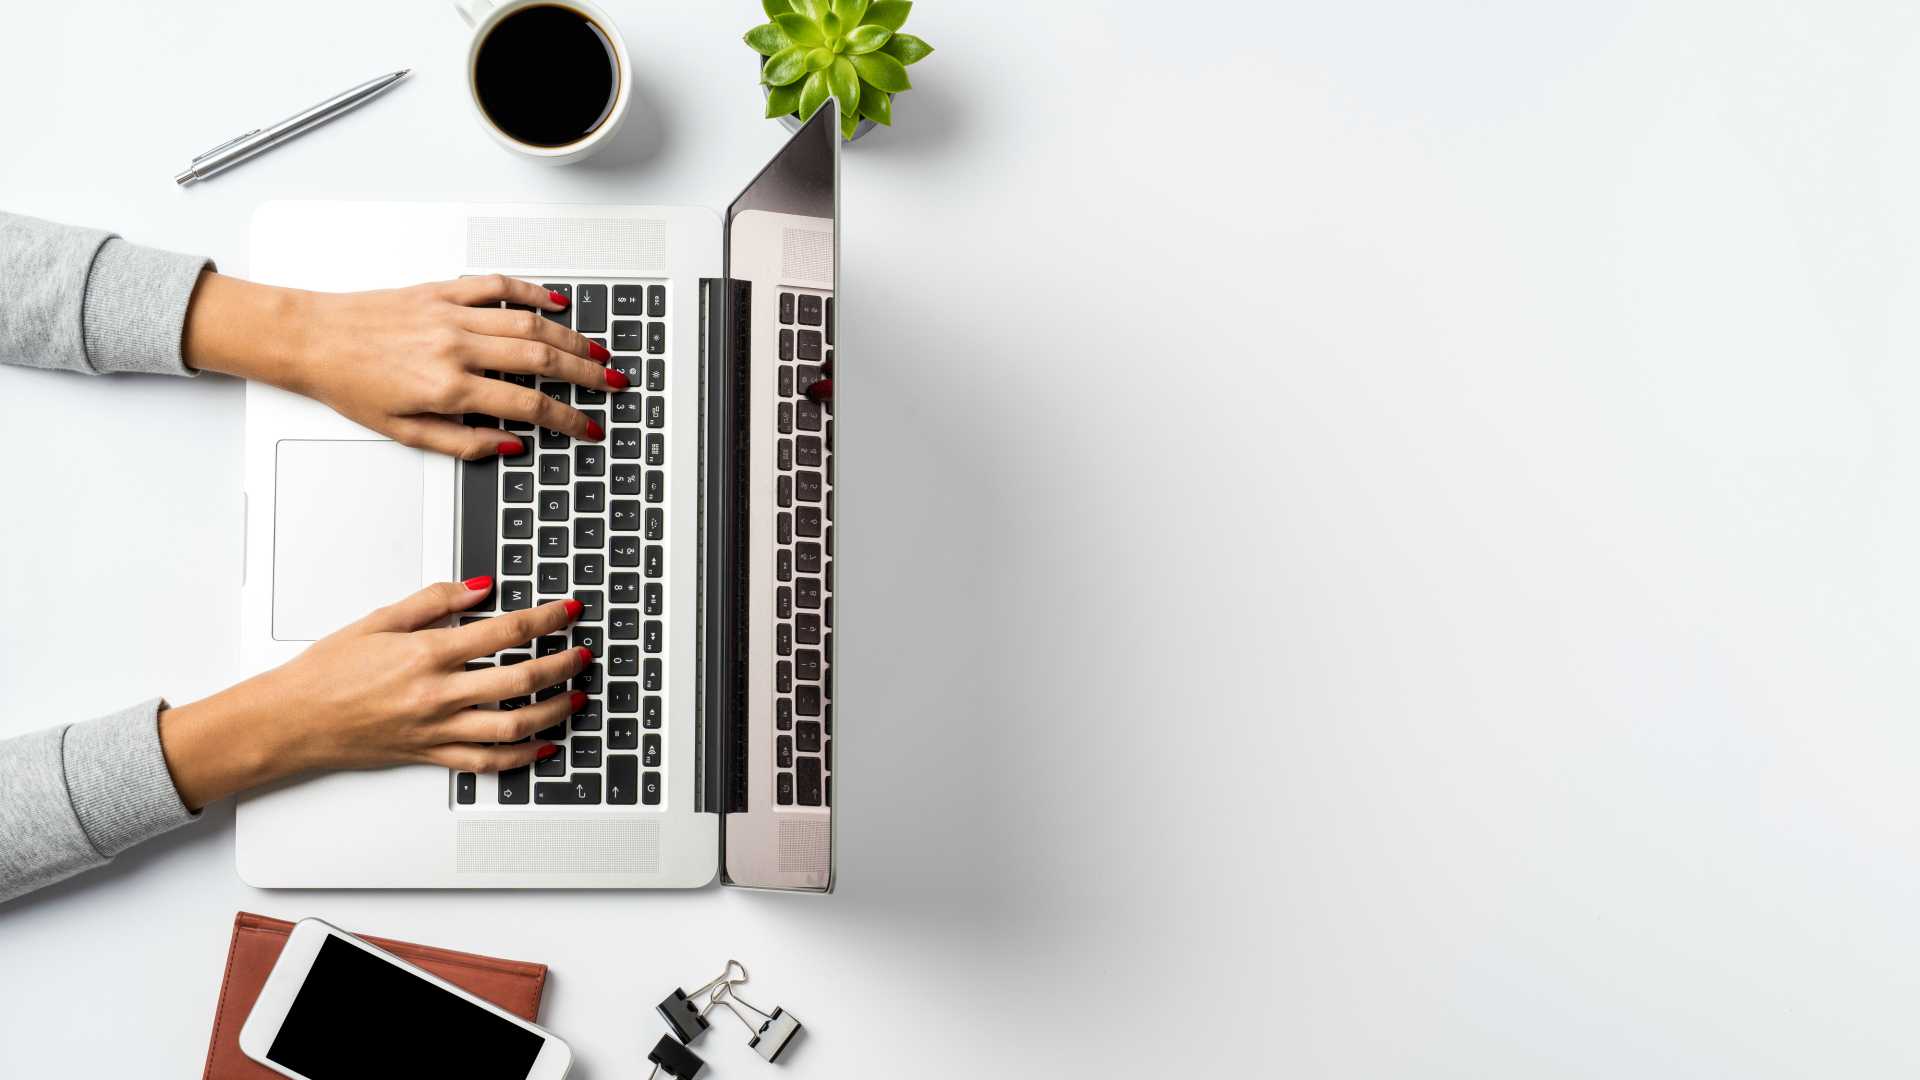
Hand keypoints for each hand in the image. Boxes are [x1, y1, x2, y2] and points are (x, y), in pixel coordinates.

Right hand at [156, 578, 587, 809]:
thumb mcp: (378, 620)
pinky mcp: (429, 755)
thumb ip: (433, 601)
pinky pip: (484, 762)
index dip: (546, 619)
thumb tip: (480, 586)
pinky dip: (519, 758)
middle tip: (584, 653)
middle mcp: (437, 694)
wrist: (291, 720)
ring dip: (551, 712)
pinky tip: (542, 747)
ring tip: (575, 698)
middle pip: (519, 680)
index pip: (504, 633)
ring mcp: (436, 729)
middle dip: (561, 665)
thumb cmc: (326, 671)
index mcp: (426, 654)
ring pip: (511, 727)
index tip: (569, 610)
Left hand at [183, 273, 624, 458]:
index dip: (567, 419)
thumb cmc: (349, 385)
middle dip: (586, 373)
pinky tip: (555, 303)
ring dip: (571, 336)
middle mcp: (455, 347)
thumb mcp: (404, 433)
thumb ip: (463, 443)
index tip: (588, 427)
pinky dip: (532, 292)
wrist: (310, 339)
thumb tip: (510, 445)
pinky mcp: (441, 291)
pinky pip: (497, 287)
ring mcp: (451, 315)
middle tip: (614, 382)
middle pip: (541, 358)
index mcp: (448, 389)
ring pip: (529, 322)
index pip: (527, 405)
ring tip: (598, 350)